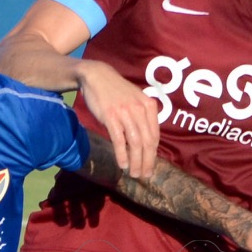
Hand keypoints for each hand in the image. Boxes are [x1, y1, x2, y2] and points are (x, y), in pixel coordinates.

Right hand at [77, 61, 159, 180]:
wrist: (97, 76)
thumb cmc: (116, 91)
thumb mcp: (135, 100)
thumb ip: (142, 118)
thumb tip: (145, 142)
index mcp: (149, 106)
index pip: (154, 136)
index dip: (153, 154)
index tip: (151, 167)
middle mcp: (140, 110)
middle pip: (147, 142)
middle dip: (147, 162)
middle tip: (144, 175)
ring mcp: (125, 113)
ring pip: (135, 143)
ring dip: (135, 162)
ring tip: (134, 173)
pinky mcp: (111, 117)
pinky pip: (120, 140)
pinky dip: (122, 154)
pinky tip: (122, 164)